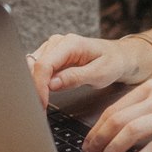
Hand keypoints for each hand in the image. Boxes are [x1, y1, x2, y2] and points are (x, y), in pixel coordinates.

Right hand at [26, 32, 140, 108]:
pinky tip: (44, 94)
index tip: (42, 104)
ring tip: (41, 103)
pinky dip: (37, 83)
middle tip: (40, 108)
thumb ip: (75, 78)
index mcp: (71, 43)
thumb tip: (52, 84)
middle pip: (34, 65)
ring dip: (34, 85)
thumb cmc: (113, 63)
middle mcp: (58, 42)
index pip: (44, 65)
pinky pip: (37, 68)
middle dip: (34, 88)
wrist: (120, 57)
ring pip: (31, 67)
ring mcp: (53, 48)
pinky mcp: (51, 56)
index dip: (39, 86)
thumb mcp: (99, 74)